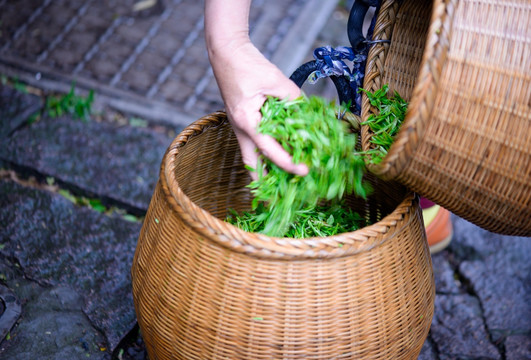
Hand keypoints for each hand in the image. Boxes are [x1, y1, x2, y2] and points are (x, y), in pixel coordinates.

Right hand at [205, 0, 307, 178]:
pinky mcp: (241, 121)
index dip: (289, 163)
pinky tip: (276, 156)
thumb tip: (310, 116)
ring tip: (277, 185)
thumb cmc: (248, 64)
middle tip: (275, 200)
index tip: (305, 171)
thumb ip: (294, 100)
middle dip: (263, 185)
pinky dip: (263, 155)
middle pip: (251, 165)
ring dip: (262, 171)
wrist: (226, 53)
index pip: (270, 151)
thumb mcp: (276, 80)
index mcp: (247, 122)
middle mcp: (240, 129)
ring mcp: (238, 126)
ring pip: (249, 157)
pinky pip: (251, 145)